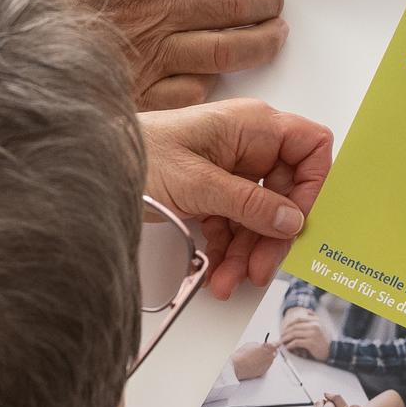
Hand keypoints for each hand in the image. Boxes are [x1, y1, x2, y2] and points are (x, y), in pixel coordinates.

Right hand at [4, 0, 285, 107]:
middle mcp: (160, 9)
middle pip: (235, 5)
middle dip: (264, 4)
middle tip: (275, 5)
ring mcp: (155, 55)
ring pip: (228, 50)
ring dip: (259, 44)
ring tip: (273, 38)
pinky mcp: (143, 94)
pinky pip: (194, 91)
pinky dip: (208, 86)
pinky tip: (212, 81)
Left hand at [141, 99, 332, 295]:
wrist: (92, 167)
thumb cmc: (138, 153)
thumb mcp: (198, 184)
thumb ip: (249, 203)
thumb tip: (292, 220)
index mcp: (252, 126)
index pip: (310, 147)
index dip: (314, 185)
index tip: (300, 223)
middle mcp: (247, 144)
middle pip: (284, 193)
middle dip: (272, 236)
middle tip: (260, 269)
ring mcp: (229, 169)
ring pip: (258, 216)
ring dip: (248, 252)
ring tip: (228, 280)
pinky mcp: (210, 192)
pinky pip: (234, 224)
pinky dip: (228, 251)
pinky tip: (218, 272)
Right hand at [232, 338, 277, 379]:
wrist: (238, 367)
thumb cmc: (242, 355)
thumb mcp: (250, 344)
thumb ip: (258, 345)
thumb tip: (260, 346)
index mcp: (267, 348)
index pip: (276, 344)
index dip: (277, 343)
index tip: (277, 343)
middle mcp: (269, 356)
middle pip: (274, 353)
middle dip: (271, 351)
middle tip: (265, 350)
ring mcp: (267, 365)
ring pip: (270, 360)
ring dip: (267, 358)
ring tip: (257, 357)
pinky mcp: (264, 371)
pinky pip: (266, 366)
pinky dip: (263, 364)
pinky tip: (255, 363)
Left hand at [277, 312, 331, 360]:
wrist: (331, 352)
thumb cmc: (323, 341)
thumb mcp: (320, 328)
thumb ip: (314, 319)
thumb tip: (308, 311)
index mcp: (316, 321)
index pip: (298, 319)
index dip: (289, 324)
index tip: (284, 329)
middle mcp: (314, 326)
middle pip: (294, 327)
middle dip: (285, 332)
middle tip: (281, 337)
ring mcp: (313, 334)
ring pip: (294, 334)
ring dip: (286, 338)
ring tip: (282, 342)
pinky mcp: (311, 343)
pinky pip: (296, 342)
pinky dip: (290, 345)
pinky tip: (288, 347)